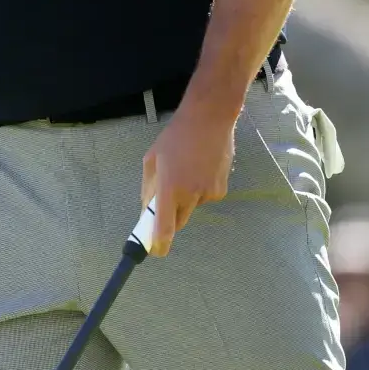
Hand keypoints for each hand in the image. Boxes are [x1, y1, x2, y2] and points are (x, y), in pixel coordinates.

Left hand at [140, 104, 236, 256]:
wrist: (210, 119)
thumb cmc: (175, 137)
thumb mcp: (152, 159)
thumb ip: (148, 187)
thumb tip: (147, 208)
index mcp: (170, 188)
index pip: (165, 226)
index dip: (159, 243)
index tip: (155, 251)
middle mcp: (190, 195)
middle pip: (179, 221)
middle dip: (170, 218)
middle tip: (165, 200)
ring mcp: (208, 193)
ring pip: (192, 208)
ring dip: (185, 199)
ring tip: (186, 171)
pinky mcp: (221, 190)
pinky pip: (205, 198)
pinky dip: (199, 190)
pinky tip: (200, 169)